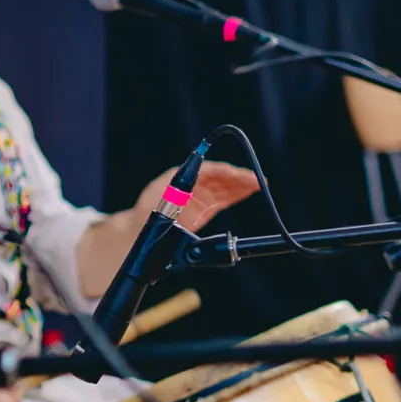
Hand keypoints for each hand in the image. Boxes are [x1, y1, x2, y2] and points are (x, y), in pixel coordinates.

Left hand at [135, 161, 259, 232]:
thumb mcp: (157, 212)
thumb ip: (173, 208)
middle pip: (217, 176)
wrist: (139, 230)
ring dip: (241, 184)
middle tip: (257, 179)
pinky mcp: (205, 205)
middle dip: (237, 177)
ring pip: (223, 186)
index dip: (222, 171)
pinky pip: (224, 197)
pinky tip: (251, 190)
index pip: (203, 171)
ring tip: (260, 184)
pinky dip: (238, 194)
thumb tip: (189, 206)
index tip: (237, 173)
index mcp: (177, 180)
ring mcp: (198, 194)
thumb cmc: (145, 217)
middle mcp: (190, 184)